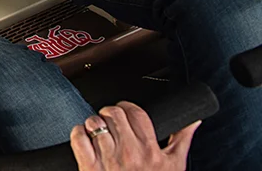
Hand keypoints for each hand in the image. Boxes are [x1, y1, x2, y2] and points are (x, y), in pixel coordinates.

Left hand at [69, 101, 199, 170]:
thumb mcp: (174, 166)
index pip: (136, 113)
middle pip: (113, 114)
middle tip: (110, 121)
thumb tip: (192, 121)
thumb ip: (182, 140)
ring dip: (93, 123)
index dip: (128, 107)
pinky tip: (85, 139)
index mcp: (150, 151)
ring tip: (98, 132)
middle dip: (109, 113)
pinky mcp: (90, 167)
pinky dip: (78, 133)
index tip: (125, 112)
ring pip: (94, 122)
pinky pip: (79, 137)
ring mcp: (109, 160)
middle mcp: (130, 154)